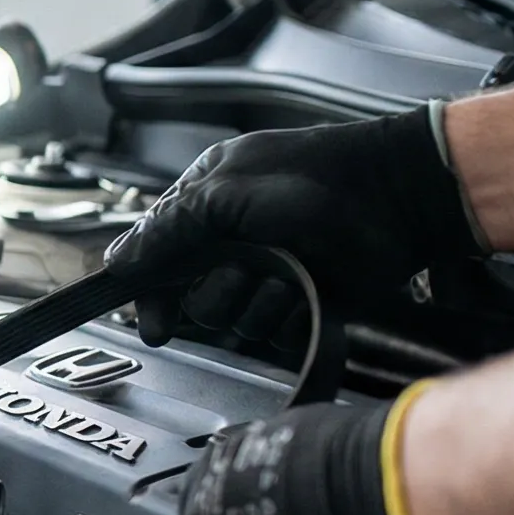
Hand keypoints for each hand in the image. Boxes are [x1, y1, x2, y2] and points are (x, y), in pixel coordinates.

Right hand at [104, 107, 481, 349]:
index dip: (152, 294)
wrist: (397, 198)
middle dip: (220, 290)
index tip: (154, 324)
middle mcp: (232, 244)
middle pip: (194, 301)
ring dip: (260, 302)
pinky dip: (291, 318)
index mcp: (205, 206)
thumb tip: (116, 261)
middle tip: (248, 267)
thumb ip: (168, 228)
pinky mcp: (304, 305)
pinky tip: (309, 291)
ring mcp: (268, 276)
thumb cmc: (315, 178)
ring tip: (289, 272)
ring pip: (235, 323)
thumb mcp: (226, 192)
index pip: (157, 259)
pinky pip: (275, 336)